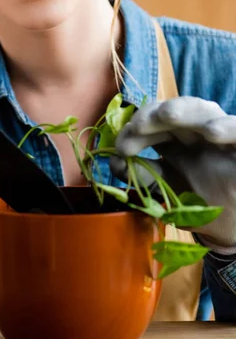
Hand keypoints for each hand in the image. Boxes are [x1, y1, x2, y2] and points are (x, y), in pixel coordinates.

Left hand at [110, 97, 235, 252]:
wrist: (235, 228)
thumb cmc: (203, 204)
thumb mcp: (170, 190)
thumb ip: (145, 176)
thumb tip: (114, 162)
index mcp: (179, 140)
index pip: (153, 122)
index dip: (136, 128)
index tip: (120, 147)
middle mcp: (200, 133)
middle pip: (176, 111)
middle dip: (153, 114)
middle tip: (137, 126)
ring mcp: (223, 139)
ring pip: (205, 111)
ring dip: (185, 110)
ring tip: (168, 115)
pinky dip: (229, 128)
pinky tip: (212, 133)